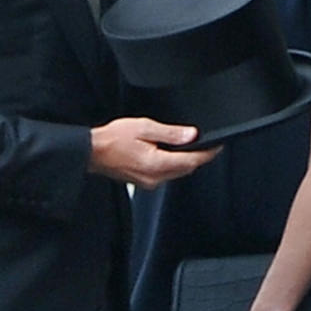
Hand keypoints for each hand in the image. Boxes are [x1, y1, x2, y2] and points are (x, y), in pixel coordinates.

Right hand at [89, 117, 218, 188]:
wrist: (92, 151)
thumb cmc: (112, 139)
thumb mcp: (144, 127)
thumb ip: (170, 133)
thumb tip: (191, 135)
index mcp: (157, 164)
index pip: (192, 161)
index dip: (208, 153)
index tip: (218, 146)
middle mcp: (155, 178)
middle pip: (187, 169)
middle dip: (198, 157)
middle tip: (205, 144)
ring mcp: (149, 182)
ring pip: (177, 173)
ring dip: (184, 161)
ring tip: (186, 145)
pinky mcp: (144, 182)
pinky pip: (165, 174)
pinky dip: (171, 164)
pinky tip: (167, 153)